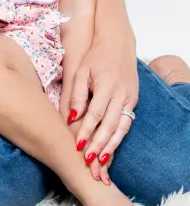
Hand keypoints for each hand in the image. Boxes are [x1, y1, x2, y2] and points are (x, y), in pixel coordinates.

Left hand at [67, 38, 138, 183]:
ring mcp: (130, 99)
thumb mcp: (81, 71)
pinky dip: (119, 137)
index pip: (96, 114)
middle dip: (99, 144)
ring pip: (121, 128)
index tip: (77, 145)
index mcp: (107, 86)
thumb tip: (71, 116)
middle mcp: (121, 95)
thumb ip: (76, 93)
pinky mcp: (134, 101)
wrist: (117, 44)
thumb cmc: (95, 57)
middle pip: (110, 125)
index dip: (86, 131)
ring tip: (101, 161)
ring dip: (111, 146)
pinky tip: (111, 148)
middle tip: (88, 161)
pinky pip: (127, 123)